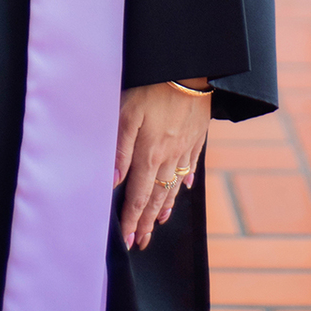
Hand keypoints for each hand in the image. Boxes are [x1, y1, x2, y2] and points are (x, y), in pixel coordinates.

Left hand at [115, 80, 211, 250]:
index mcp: (149, 154)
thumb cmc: (152, 87)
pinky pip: (190, 165)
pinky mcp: (197, 136)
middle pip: (156, 196)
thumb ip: (119, 149)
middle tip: (140, 242)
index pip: (137, 196)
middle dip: (146, 221)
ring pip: (173, 185)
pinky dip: (184, 180)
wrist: (190, 68)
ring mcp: (185, 148)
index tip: (126, 241)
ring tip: (158, 223)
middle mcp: (168, 157)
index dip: (130, 220)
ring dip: (164, 206)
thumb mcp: (127, 113)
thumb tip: (113, 182)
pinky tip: (183, 187)